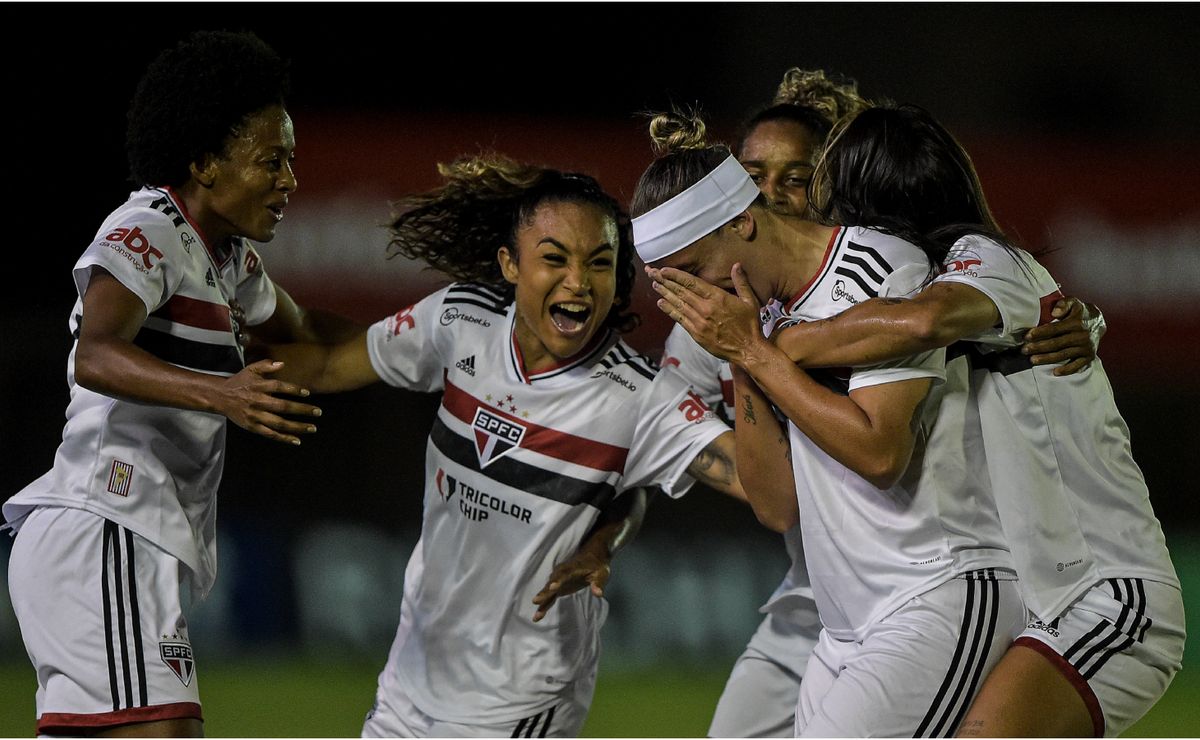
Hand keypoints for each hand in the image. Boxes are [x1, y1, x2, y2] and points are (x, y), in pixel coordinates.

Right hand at [214, 359, 321, 444]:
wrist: (220, 397)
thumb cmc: (240, 382)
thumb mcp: (251, 369)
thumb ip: (266, 365)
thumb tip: (282, 364)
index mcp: (258, 386)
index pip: (278, 387)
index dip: (293, 390)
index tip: (307, 393)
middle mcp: (257, 401)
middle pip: (282, 407)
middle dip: (301, 410)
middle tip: (318, 412)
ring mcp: (255, 416)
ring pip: (278, 423)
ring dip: (297, 427)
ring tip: (313, 428)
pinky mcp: (253, 427)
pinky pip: (270, 434)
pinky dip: (284, 438)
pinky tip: (297, 440)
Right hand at [531, 544, 610, 621]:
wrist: (591, 558)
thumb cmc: (596, 567)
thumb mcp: (601, 574)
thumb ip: (598, 584)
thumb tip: (598, 594)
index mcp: (572, 568)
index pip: (564, 574)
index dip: (558, 580)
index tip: (553, 587)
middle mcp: (561, 573)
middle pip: (552, 583)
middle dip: (545, 592)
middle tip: (536, 601)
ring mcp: (558, 580)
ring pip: (547, 590)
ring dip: (541, 601)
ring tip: (536, 615)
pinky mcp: (557, 587)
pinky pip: (549, 596)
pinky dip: (543, 605)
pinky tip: (537, 616)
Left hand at [646, 263, 765, 364]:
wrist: (747, 349)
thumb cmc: (750, 325)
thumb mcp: (749, 300)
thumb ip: (741, 282)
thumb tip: (736, 265)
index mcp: (717, 297)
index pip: (692, 283)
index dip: (676, 275)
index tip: (664, 269)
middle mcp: (706, 308)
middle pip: (680, 291)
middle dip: (664, 281)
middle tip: (651, 273)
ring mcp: (699, 321)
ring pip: (678, 304)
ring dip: (664, 293)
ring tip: (654, 284)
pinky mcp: (696, 333)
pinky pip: (680, 319)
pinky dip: (669, 310)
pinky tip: (661, 303)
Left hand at [1022, 297, 1094, 375]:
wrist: (1098, 322)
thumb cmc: (1079, 312)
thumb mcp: (1073, 302)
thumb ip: (1063, 303)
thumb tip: (1055, 312)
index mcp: (1076, 323)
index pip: (1054, 329)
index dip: (1040, 333)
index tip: (1027, 336)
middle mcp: (1082, 336)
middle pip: (1056, 344)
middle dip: (1038, 347)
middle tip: (1024, 350)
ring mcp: (1086, 348)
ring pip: (1063, 355)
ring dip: (1047, 359)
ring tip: (1032, 360)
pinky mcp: (1089, 356)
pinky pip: (1077, 365)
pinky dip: (1067, 370)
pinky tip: (1055, 372)